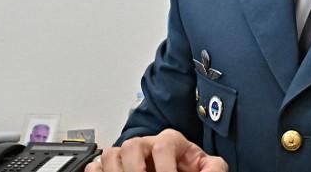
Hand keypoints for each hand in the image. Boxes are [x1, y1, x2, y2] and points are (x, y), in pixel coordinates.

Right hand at [85, 130, 227, 171]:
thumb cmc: (188, 171)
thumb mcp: (206, 167)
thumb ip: (214, 167)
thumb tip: (214, 169)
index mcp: (170, 142)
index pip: (164, 145)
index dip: (166, 168)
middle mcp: (147, 145)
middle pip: (132, 145)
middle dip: (136, 169)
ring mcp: (128, 157)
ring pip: (111, 154)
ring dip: (115, 170)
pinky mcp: (115, 168)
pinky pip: (96, 166)